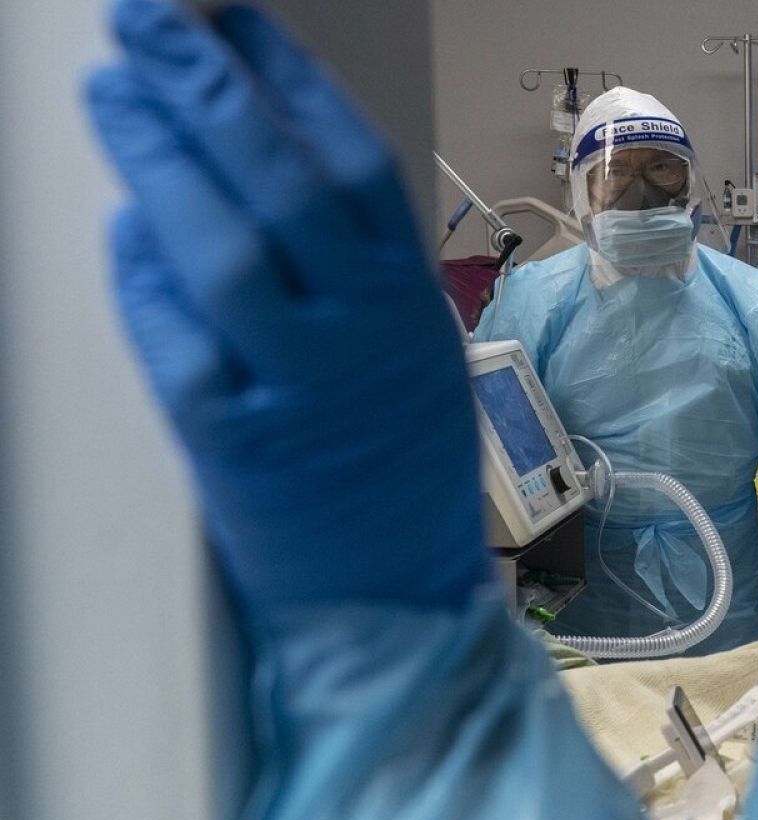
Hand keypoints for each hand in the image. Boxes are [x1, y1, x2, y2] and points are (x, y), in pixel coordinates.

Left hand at [87, 1, 485, 609]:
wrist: (392, 591)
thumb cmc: (395, 462)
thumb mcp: (408, 346)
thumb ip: (345, 265)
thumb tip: (249, 170)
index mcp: (409, 304)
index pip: (353, 167)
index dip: (292, 82)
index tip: (235, 20)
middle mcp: (363, 338)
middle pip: (283, 187)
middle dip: (208, 89)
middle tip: (144, 22)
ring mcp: (300, 390)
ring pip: (222, 255)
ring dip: (161, 163)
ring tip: (114, 95)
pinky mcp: (233, 445)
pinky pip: (174, 342)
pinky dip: (142, 277)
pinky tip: (121, 231)